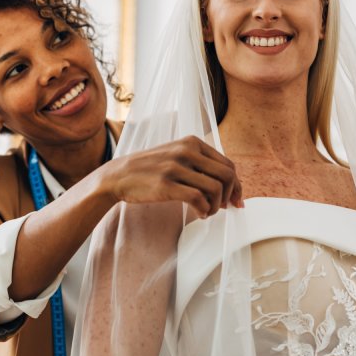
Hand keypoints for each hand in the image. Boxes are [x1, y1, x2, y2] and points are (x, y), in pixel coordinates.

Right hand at [97, 136, 242, 218]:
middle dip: (231, 196)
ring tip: (208, 212)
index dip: (237, 185)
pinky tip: (200, 213)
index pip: (228, 164)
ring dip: (216, 206)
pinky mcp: (166, 184)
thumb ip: (200, 163)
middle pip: (227, 176)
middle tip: (225, 208)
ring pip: (215, 189)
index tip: (236, 201)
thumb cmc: (151, 169)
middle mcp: (186, 151)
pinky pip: (198, 199)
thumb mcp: (176, 155)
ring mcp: (175, 167)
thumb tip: (230, 184)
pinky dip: (205, 210)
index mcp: (192, 142)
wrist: (119, 176)